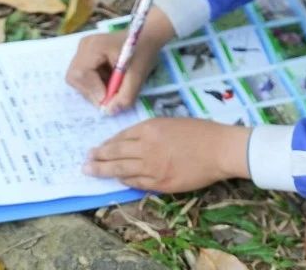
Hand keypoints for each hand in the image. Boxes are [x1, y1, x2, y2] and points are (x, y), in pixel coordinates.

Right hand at [65, 9, 174, 113]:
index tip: (109, 101)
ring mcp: (82, 50)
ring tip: (113, 85)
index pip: (82, 74)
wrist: (147, 36)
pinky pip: (83, 76)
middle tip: (110, 98)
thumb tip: (109, 112)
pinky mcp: (85, 55)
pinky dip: (95, 84)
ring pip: (78, 79)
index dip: (93, 91)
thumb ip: (125, 96)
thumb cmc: (143, 52)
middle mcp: (84, 46)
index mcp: (94, 46)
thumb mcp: (138, 76)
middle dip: (92, 92)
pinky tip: (109, 80)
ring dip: (94, 88)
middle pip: (75, 77)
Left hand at [84, 117, 250, 192]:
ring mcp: (153, 167)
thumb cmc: (200, 131)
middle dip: (98, 159)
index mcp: (150, 129)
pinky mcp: (161, 183)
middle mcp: (147, 147)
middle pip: (115, 154)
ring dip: (105, 171)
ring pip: (121, 170)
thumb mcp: (171, 122)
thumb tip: (132, 141)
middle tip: (85, 163)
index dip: (107, 144)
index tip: (97, 148)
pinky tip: (117, 179)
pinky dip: (125, 180)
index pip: (121, 137)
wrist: (220, 149)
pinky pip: (137, 182)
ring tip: (92, 172)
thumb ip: (151, 131)